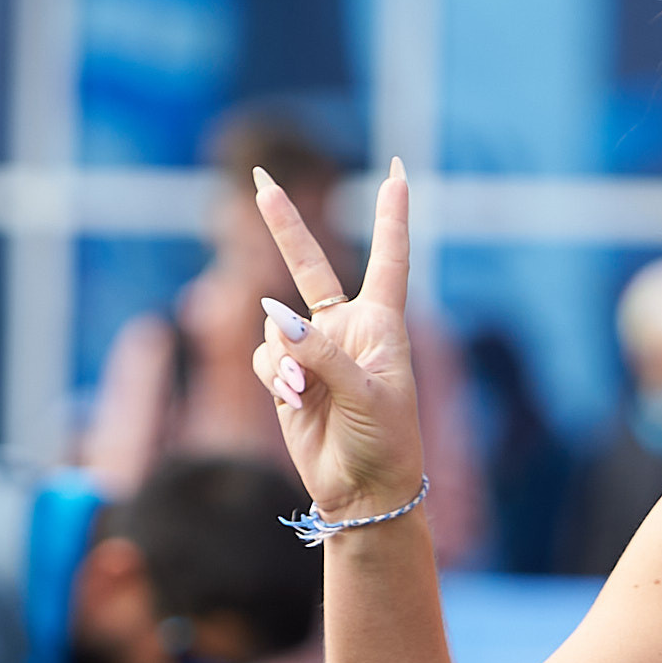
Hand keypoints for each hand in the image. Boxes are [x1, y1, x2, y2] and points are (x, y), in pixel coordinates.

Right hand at [251, 160, 425, 515]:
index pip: (390, 258)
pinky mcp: (285, 376)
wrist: (363, 490)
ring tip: (303, 393)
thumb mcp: (365, 394)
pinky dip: (274, 376)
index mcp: (383, 324)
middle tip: (261, 179)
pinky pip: (265, 358)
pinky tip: (292, 400)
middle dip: (285, 225)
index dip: (392, 215)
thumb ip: (321, 353)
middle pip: (310, 266)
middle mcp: (347, 329)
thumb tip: (273, 314)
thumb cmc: (385, 441)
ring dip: (285, 359)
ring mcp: (313, 352)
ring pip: (276, 328)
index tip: (400, 172)